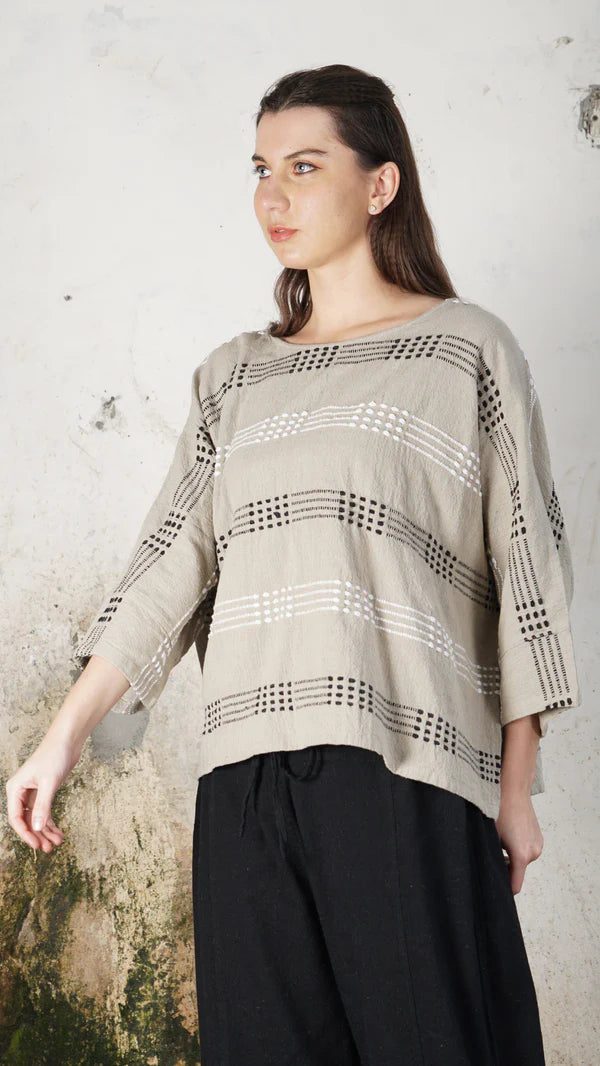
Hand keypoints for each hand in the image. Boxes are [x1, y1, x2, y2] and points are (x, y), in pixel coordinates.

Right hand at [5, 735, 82, 853]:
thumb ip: (42, 806)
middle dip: (37, 835)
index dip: (25, 834)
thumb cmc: (54, 756)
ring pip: (36, 818)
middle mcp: (21, 792)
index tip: (36, 845)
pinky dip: (51, 823)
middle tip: (48, 849)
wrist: (67, 741)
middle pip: (26, 820)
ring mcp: (32, 792)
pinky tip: (59, 833)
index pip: (15, 818)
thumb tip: (36, 827)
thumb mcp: (49, 783)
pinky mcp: (44, 792)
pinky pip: (44, 812)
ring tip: (57, 843)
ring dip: (45, 831)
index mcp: (15, 788)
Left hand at [494, 790, 543, 895]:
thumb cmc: (499, 812)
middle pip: (517, 872)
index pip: (515, 886)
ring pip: (522, 861)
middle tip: (492, 855)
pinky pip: (527, 851)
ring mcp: (538, 845)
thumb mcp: (491, 837)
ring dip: (512, 857)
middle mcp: (534, 853)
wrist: (513, 792)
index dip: (504, 890)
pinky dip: (518, 848)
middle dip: (505, 868)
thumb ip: (493, 858)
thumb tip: (489, 871)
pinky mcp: (539, 838)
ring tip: (501, 840)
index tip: (495, 889)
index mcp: (521, 856)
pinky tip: (510, 834)